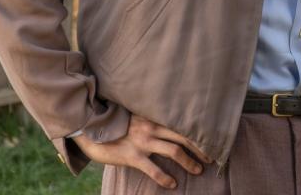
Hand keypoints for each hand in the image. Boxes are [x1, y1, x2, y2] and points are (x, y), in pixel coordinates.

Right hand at [72, 114, 208, 189]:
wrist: (89, 128)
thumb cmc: (114, 124)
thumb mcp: (135, 116)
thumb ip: (150, 119)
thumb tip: (166, 125)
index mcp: (154, 117)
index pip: (182, 125)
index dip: (198, 133)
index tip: (210, 140)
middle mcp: (152, 128)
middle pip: (184, 137)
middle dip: (200, 148)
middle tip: (211, 158)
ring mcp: (143, 142)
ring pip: (175, 151)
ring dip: (190, 162)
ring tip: (198, 170)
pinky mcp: (132, 156)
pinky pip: (153, 169)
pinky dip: (165, 178)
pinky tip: (172, 184)